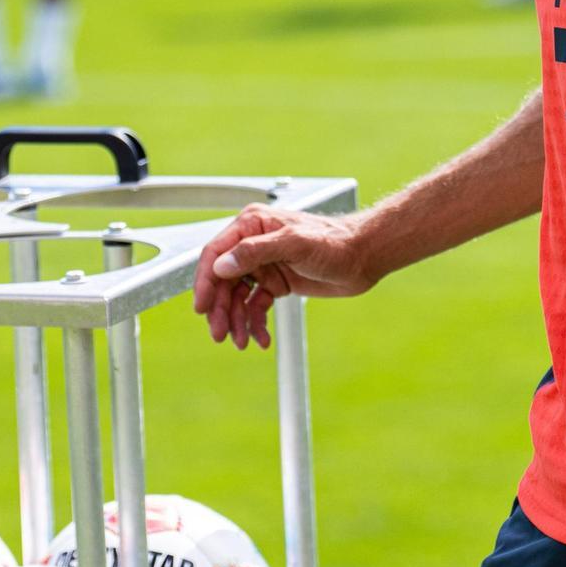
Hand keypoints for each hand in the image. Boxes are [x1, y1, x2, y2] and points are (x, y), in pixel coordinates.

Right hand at [192, 205, 374, 350]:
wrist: (364, 257)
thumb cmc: (335, 242)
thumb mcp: (295, 244)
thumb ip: (256, 252)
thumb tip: (221, 265)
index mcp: (253, 225)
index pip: (215, 253)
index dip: (205, 282)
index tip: (202, 307)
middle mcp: (254, 244)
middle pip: (223, 280)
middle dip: (220, 309)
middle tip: (221, 334)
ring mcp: (264, 264)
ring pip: (237, 297)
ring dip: (236, 320)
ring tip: (242, 341)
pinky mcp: (275, 282)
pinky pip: (255, 306)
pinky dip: (255, 323)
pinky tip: (261, 338)